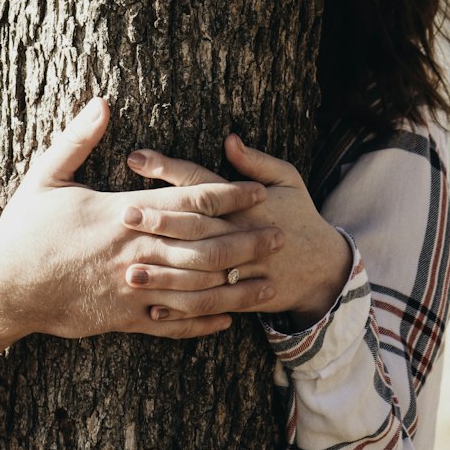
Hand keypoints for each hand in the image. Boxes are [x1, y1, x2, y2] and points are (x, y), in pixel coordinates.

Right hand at [0, 99, 284, 341]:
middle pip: (204, 246)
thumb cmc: (25, 230)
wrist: (6, 288)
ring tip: (267, 283)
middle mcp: (137, 251)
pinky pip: (172, 324)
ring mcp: (133, 289)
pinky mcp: (124, 318)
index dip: (227, 195)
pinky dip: (202, 322)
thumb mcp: (46, 175)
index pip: (188, 201)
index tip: (255, 191)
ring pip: (196, 289)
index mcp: (123, 214)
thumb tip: (101, 102)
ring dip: (235, 285)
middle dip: (245, 240)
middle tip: (280, 236)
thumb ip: (78, 139)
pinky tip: (226, 321)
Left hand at [125, 134, 352, 324]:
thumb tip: (229, 140)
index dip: (169, 169)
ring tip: (129, 269)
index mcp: (251, 203)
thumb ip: (257, 161)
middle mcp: (245, 234)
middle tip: (124, 215)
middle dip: (159, 220)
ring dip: (164, 271)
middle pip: (197, 226)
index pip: (203, 183)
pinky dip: (181, 310)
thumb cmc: (300, 216)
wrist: (325, 269)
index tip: (135, 158)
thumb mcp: (288, 180)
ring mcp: (246, 269)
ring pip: (200, 271)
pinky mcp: (245, 297)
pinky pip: (210, 304)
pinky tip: (151, 306)